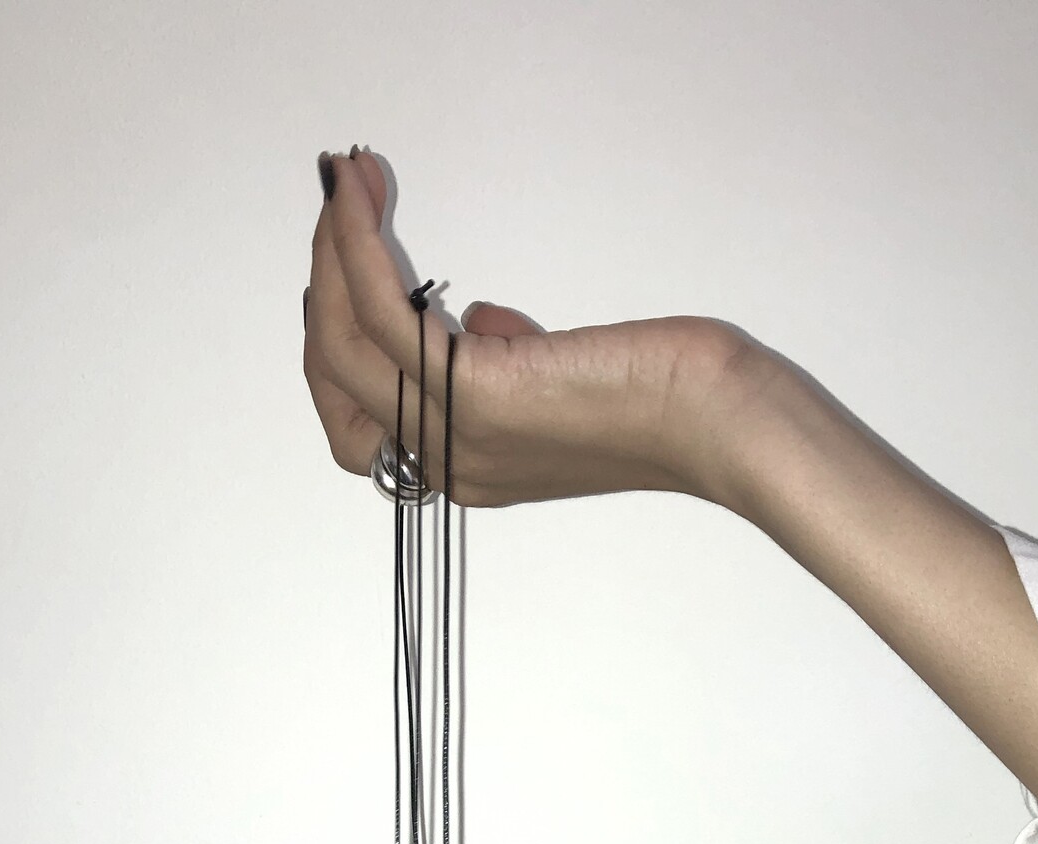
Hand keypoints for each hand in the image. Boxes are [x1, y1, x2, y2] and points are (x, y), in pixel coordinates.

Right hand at [303, 149, 744, 507]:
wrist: (714, 421)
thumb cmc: (667, 397)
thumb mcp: (564, 378)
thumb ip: (509, 359)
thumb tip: (479, 322)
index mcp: (469, 464)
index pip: (358, 425)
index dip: (337, 350)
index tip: (347, 279)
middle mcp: (450, 461)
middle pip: (336, 379)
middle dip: (324, 283)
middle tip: (340, 209)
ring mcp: (457, 434)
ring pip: (344, 346)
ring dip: (333, 251)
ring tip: (345, 185)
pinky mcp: (476, 394)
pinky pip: (384, 317)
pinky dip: (358, 250)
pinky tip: (361, 199)